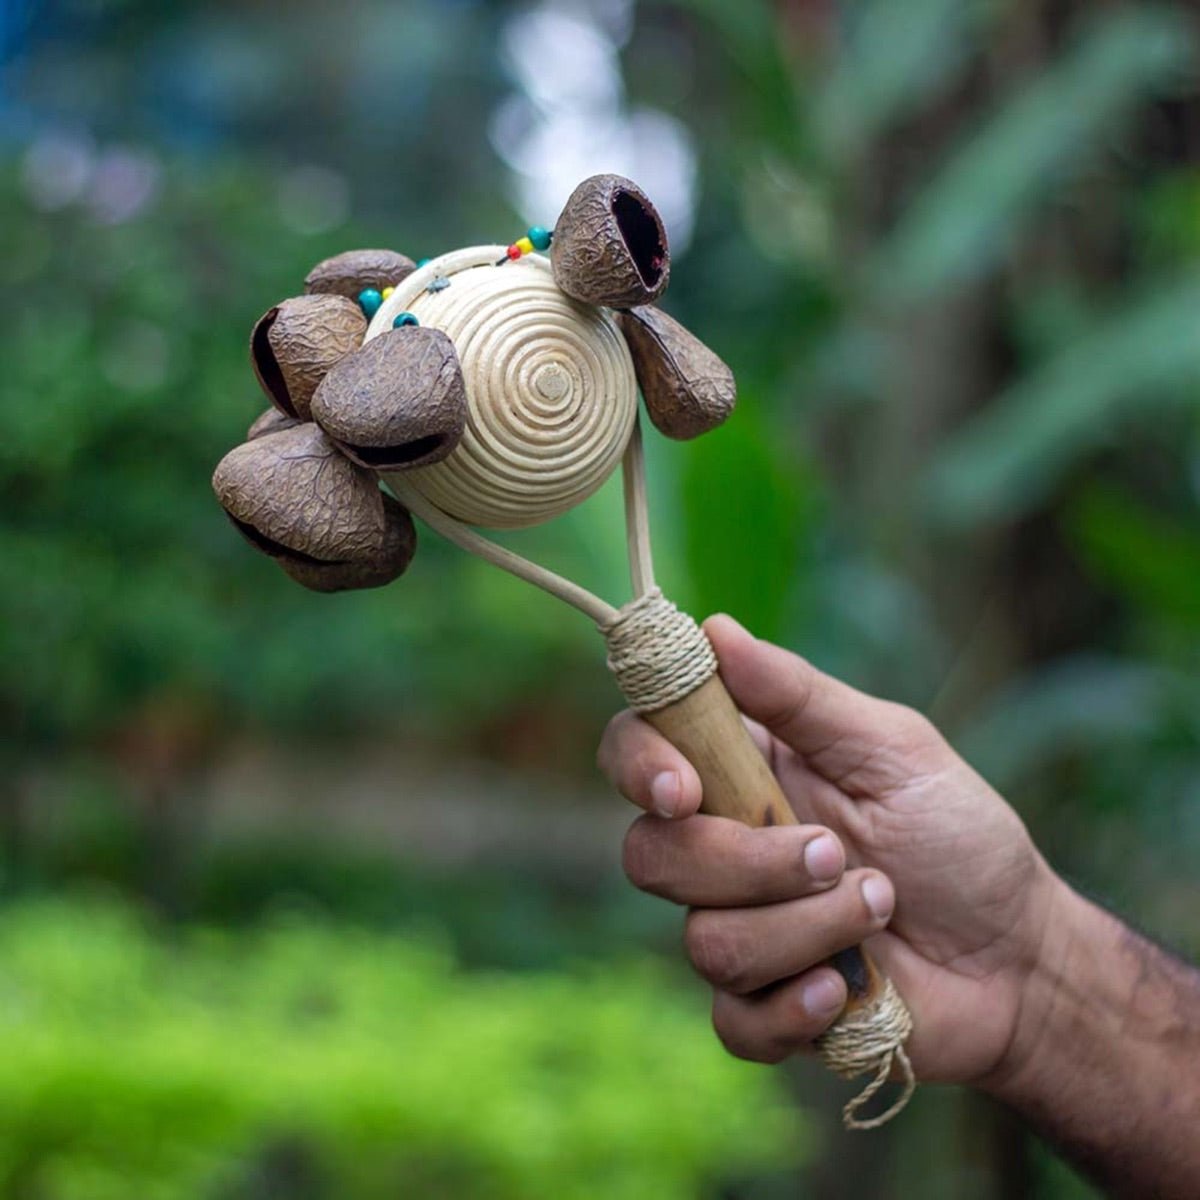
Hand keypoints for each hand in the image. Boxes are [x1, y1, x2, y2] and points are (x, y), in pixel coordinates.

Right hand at [597, 614, 1064, 1085]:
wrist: (1020, 956)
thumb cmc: (958, 835)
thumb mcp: (892, 749)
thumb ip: (799, 696)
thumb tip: (714, 629)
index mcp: (743, 771)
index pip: (638, 751)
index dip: (639, 765)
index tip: (683, 789)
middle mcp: (724, 847)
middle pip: (650, 854)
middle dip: (746, 861)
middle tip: (834, 851)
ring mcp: (740, 930)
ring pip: (703, 939)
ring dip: (803, 926)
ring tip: (880, 906)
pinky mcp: (766, 1007)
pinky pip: (733, 1019)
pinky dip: (794, 1006)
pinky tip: (849, 987)